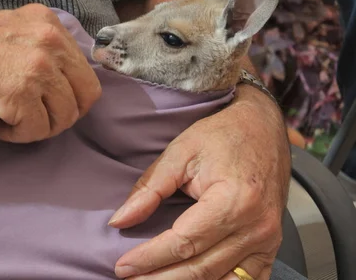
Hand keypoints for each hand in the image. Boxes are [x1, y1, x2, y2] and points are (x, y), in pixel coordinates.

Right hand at [0, 3, 100, 142]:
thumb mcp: (9, 31)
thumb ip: (40, 47)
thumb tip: (64, 79)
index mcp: (48, 23)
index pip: (84, 69)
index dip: (69, 93)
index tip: (47, 102)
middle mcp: (49, 41)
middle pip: (86, 95)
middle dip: (62, 113)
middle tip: (34, 117)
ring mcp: (37, 66)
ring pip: (65, 117)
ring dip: (39, 127)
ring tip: (10, 120)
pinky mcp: (20, 93)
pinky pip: (38, 130)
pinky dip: (17, 136)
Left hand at [108, 85, 290, 279]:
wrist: (263, 127)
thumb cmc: (222, 135)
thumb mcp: (180, 151)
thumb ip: (150, 188)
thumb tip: (120, 220)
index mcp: (233, 200)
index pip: (184, 243)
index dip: (149, 258)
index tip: (122, 266)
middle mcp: (255, 226)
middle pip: (201, 269)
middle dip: (160, 278)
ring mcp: (267, 240)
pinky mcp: (271, 246)